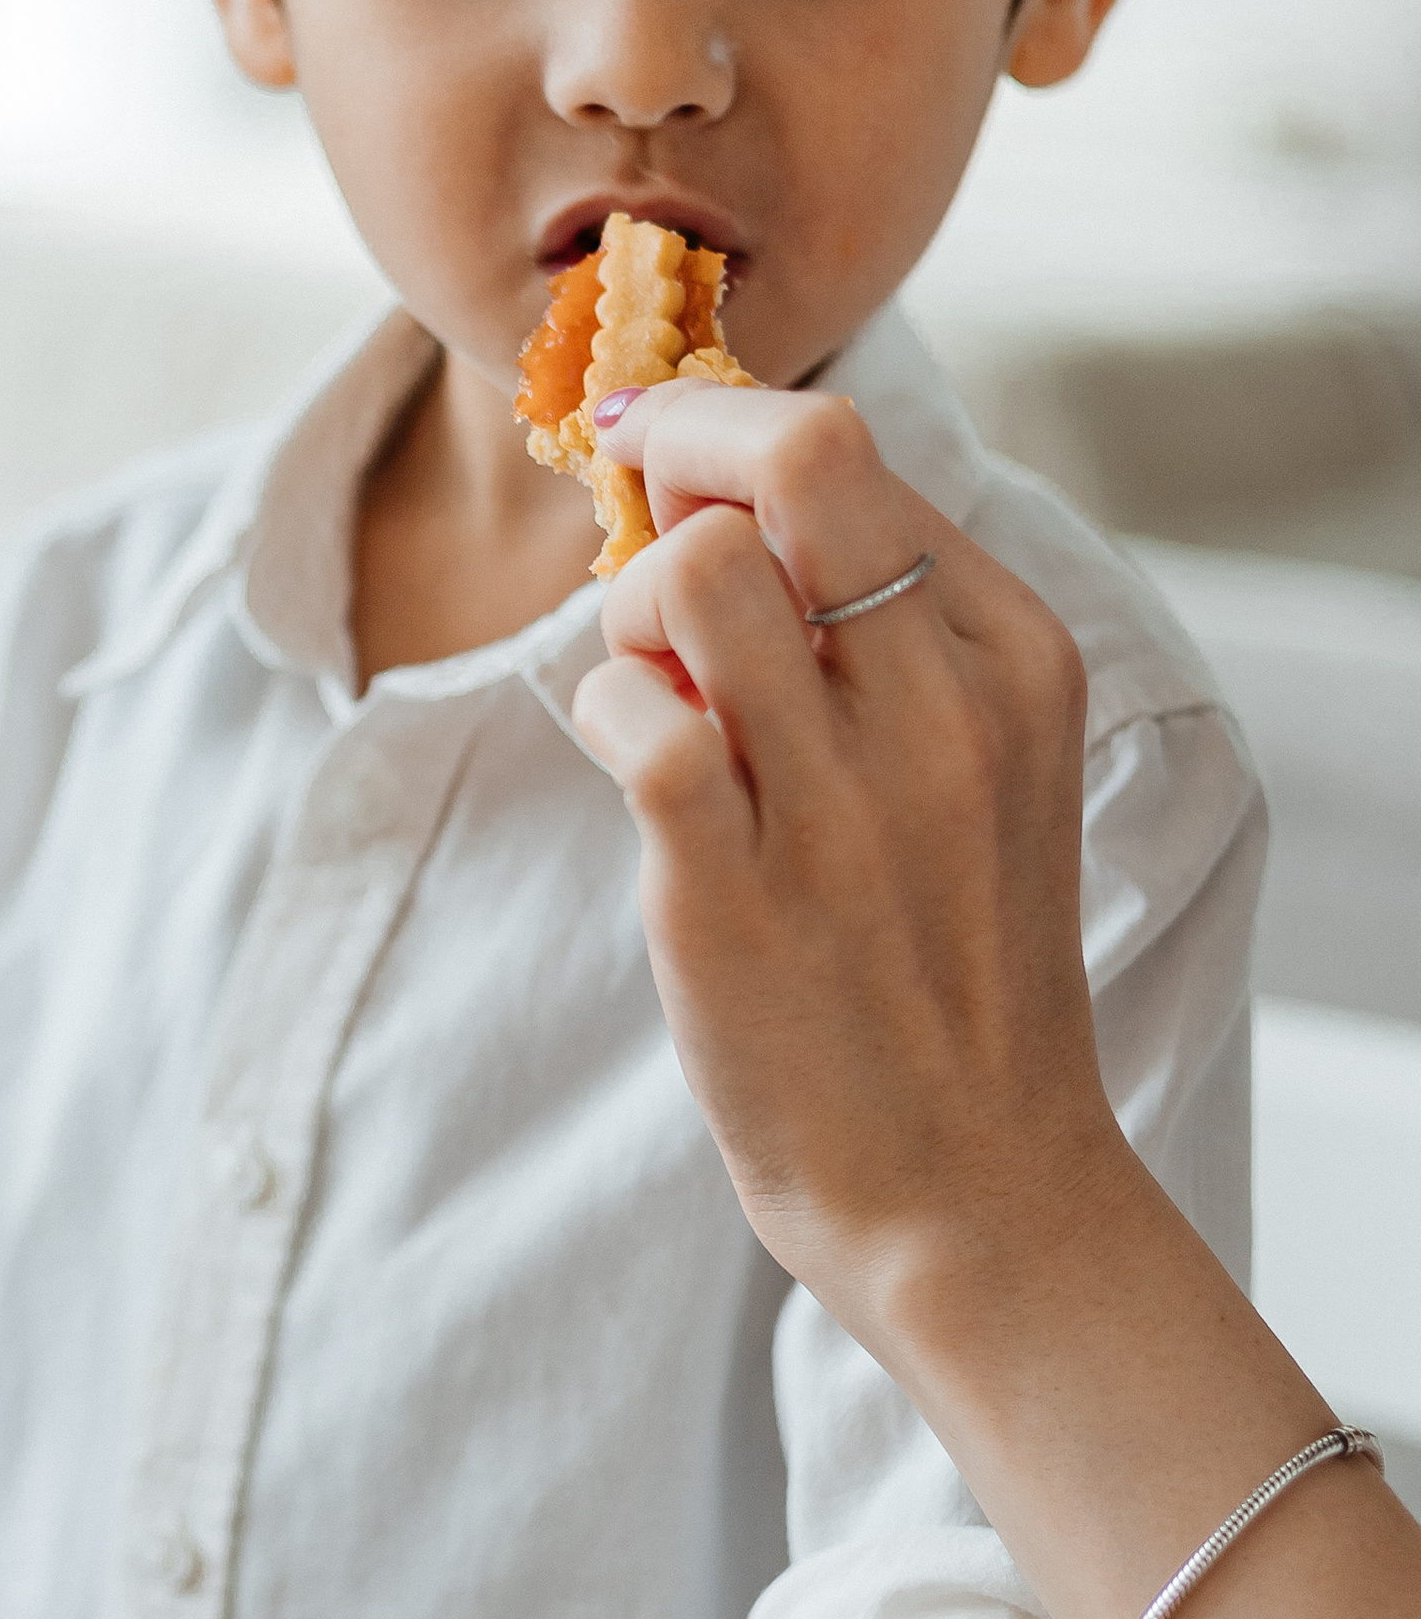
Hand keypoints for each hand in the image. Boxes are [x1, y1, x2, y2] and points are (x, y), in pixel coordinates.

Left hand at [564, 380, 1116, 1324]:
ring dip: (629, 608)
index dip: (724, 431)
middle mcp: (944, 708)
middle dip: (674, 455)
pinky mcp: (735, 888)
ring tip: (654, 689)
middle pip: (789, 461)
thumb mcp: (976, 768)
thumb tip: (726, 496)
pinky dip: (603, 712)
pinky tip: (633, 765)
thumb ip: (886, 633)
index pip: (853, 451)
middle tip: (635, 517)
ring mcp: (842, 800)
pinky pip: (634, 716)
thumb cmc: (946, 971)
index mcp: (1014, 657)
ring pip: (692, 574)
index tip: (663, 450)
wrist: (974, 1187)